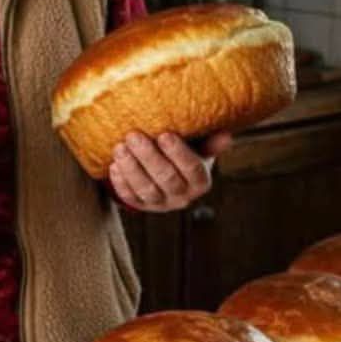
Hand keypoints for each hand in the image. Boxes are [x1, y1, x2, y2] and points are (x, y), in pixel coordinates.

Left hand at [108, 130, 232, 212]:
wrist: (168, 171)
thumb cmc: (186, 152)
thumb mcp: (199, 147)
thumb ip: (209, 142)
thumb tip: (227, 137)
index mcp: (201, 181)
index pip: (192, 168)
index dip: (178, 153)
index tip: (164, 135)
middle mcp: (183, 196)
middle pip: (166, 178)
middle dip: (148, 156)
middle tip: (133, 135)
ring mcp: (161, 204)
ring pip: (146, 189)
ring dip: (131, 168)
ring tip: (120, 147)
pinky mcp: (142, 206)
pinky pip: (130, 198)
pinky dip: (121, 183)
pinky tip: (113, 165)